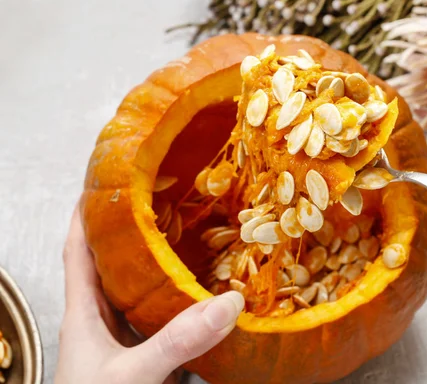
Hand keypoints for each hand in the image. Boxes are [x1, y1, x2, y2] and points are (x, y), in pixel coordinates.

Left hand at [55, 205, 243, 383]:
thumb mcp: (131, 374)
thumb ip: (175, 341)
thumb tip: (228, 304)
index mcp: (83, 313)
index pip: (79, 250)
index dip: (87, 214)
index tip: (103, 182)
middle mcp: (100, 322)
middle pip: (112, 264)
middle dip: (132, 232)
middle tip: (161, 203)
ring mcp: (121, 342)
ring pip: (139, 292)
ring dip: (158, 267)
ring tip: (185, 239)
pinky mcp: (142, 359)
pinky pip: (162, 323)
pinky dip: (178, 306)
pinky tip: (198, 299)